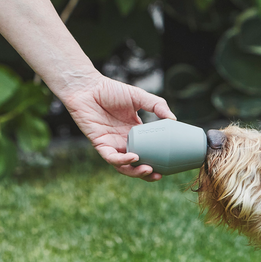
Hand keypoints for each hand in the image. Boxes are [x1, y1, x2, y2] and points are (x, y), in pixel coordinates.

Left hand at [61, 74, 175, 180]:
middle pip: (136, 164)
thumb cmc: (110, 90)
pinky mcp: (100, 144)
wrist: (87, 86)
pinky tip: (133, 158)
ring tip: (148, 170)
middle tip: (159, 175)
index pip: (148, 152)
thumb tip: (173, 119)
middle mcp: (124, 142)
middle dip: (147, 174)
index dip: (157, 160)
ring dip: (135, 172)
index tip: (169, 164)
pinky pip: (111, 158)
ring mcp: (112, 144)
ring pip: (124, 166)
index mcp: (135, 133)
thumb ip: (157, 106)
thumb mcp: (139, 96)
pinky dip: (122, 161)